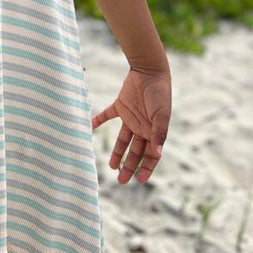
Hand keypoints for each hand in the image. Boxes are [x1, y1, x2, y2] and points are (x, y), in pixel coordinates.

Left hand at [91, 66, 170, 183]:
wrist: (150, 71)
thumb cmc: (159, 93)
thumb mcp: (161, 115)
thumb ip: (159, 133)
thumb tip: (158, 154)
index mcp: (153, 131)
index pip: (151, 155)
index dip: (146, 168)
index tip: (139, 181)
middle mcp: (142, 127)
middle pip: (135, 151)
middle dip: (129, 166)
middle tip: (122, 180)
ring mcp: (131, 117)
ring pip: (123, 139)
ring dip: (117, 152)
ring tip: (111, 166)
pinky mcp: (120, 106)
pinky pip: (107, 115)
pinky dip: (99, 119)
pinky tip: (91, 126)